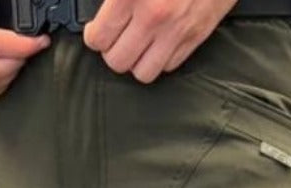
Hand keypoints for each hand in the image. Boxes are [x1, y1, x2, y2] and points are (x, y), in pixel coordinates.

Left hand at [82, 0, 237, 83]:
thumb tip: (104, 10)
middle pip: (118, 62)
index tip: (96, 31)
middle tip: (115, 39)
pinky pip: (169, 66)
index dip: (94, 36)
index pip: (99, 38)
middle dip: (112, 52)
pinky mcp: (196, 36)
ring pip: (143, 73)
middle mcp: (153, 17)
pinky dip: (160, 59)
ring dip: (136, 62)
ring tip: (136, 45)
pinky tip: (158, 42)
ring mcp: (176, 30)